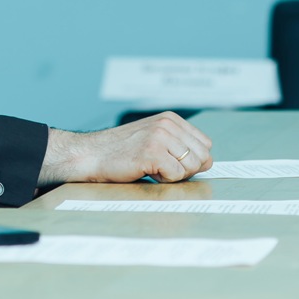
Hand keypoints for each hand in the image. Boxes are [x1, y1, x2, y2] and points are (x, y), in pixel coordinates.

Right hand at [39, 112, 213, 184]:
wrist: (90, 155)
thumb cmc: (121, 152)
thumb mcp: (154, 138)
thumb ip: (179, 144)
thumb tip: (208, 161)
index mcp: (171, 119)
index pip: (205, 144)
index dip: (192, 160)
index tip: (171, 162)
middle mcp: (167, 124)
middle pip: (203, 157)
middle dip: (186, 169)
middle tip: (161, 168)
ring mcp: (160, 137)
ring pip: (191, 167)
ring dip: (173, 175)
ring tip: (152, 168)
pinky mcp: (152, 152)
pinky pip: (176, 176)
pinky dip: (163, 180)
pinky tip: (146, 171)